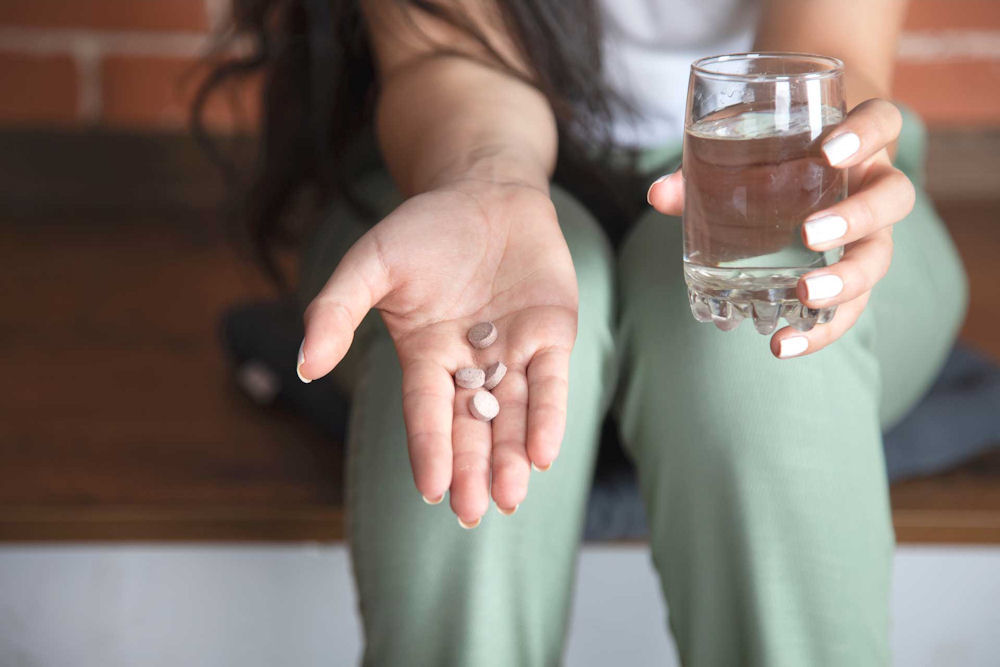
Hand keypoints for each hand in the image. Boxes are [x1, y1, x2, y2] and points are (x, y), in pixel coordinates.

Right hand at [297, 178, 577, 525]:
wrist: (485, 190)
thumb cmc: (424, 228)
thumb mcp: (371, 262)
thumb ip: (336, 310)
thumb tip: (304, 365)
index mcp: (426, 356)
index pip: (426, 411)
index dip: (429, 448)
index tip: (432, 489)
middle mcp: (470, 365)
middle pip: (471, 425)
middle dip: (472, 469)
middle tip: (472, 513)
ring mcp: (513, 352)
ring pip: (514, 414)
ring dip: (511, 456)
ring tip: (508, 496)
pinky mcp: (552, 335)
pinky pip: (551, 382)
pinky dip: (548, 415)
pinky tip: (543, 453)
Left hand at [648, 99, 914, 357]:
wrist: (800, 168)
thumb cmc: (773, 149)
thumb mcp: (742, 146)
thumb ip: (704, 164)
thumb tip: (659, 195)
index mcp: (856, 141)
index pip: (882, 122)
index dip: (865, 134)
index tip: (829, 151)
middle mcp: (873, 185)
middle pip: (893, 198)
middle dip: (856, 218)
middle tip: (809, 234)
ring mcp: (870, 233)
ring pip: (881, 257)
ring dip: (847, 281)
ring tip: (805, 296)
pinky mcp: (850, 274)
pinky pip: (850, 307)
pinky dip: (820, 331)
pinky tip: (784, 345)